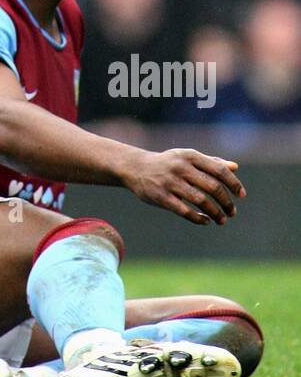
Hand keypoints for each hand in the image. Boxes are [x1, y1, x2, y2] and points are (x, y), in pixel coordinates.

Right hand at [122, 148, 245, 225]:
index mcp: (190, 156)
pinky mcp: (161, 197)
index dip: (233, 183)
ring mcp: (170, 182)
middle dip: (226, 202)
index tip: (241, 196)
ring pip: (201, 200)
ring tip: (221, 220)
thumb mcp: (187, 157)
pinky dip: (199, 218)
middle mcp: (181, 167)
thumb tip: (235, 168)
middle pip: (213, 186)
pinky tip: (206, 221)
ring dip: (215, 213)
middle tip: (232, 212)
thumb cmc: (168, 163)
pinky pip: (185, 211)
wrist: (135, 167)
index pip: (219, 169)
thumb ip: (211, 162)